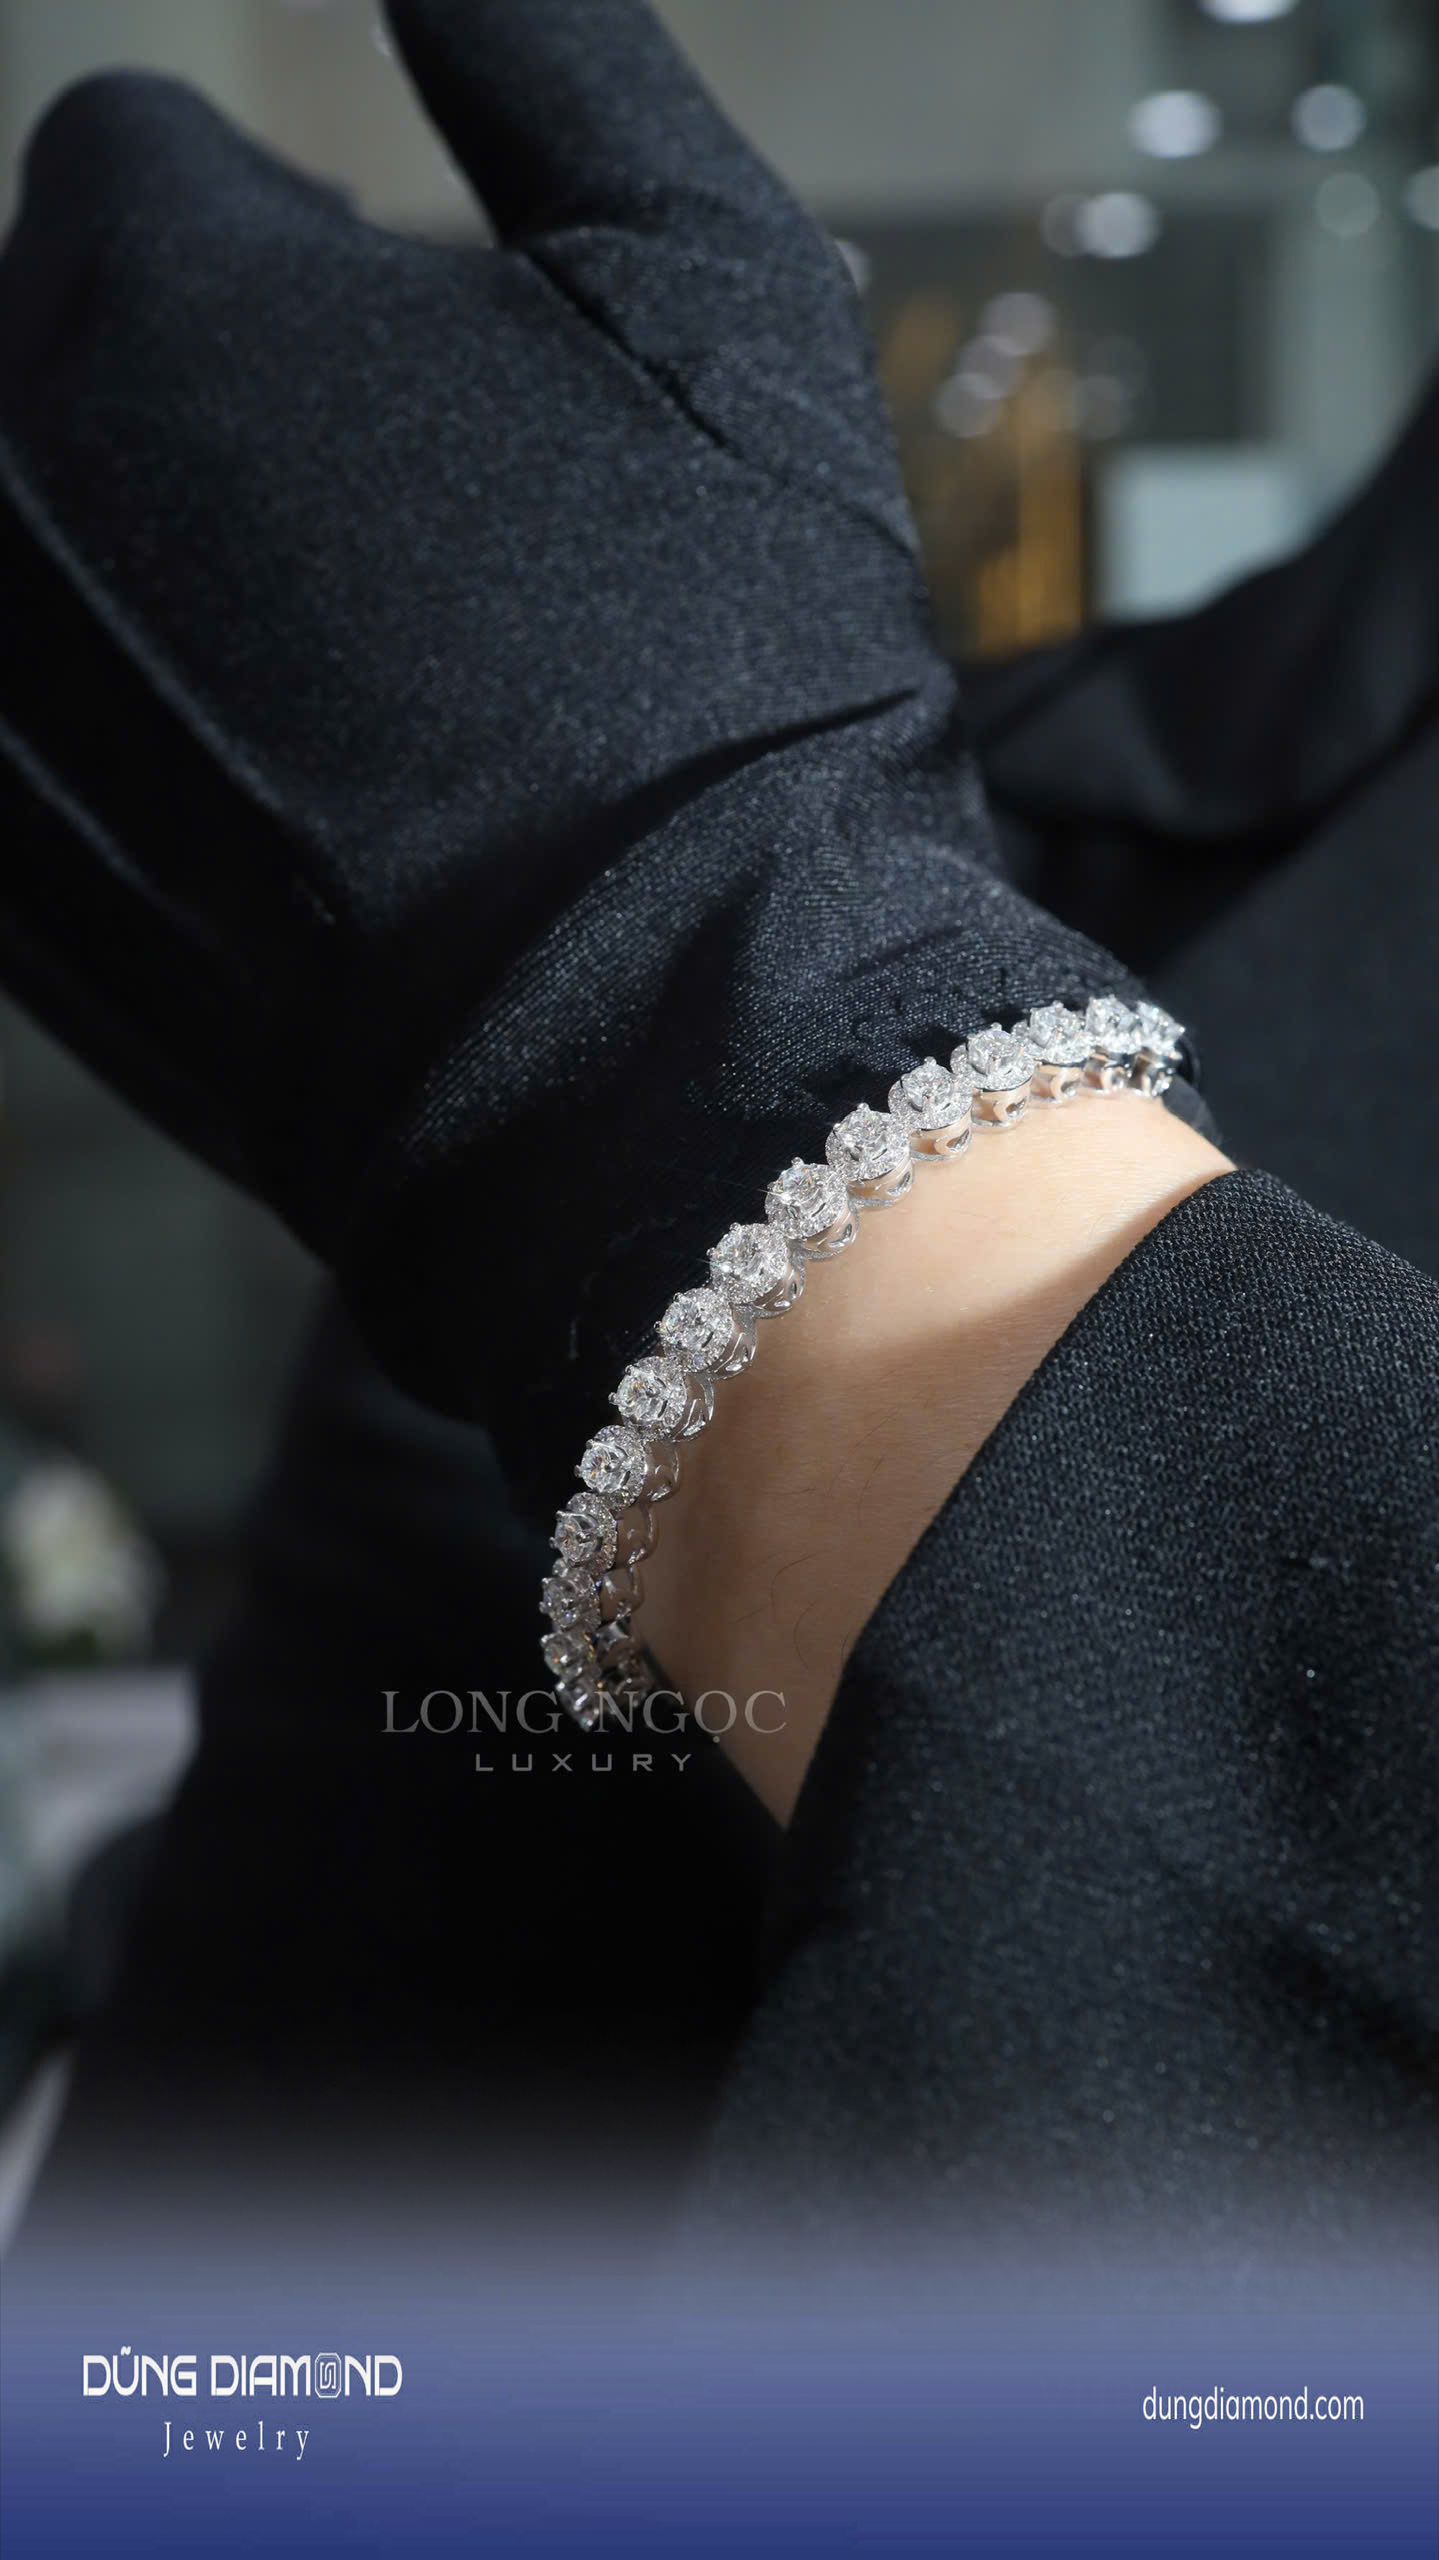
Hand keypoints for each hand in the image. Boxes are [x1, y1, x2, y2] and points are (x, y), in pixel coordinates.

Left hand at [0, 1, 1175, 1519]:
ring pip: (34, 548)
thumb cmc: (718, 687)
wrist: (661, 1066)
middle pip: (53, 351)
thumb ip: (550, 57)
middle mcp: (5, 472)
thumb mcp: (712, 292)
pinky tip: (275, 811)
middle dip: (197, 404)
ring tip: (345, 697)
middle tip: (393, 554)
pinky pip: (24, 740)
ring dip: (146, 573)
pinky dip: (112, 744)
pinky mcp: (0, 888)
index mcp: (154, 278)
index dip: (295, 253)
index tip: (412, 379)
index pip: (140, 162)